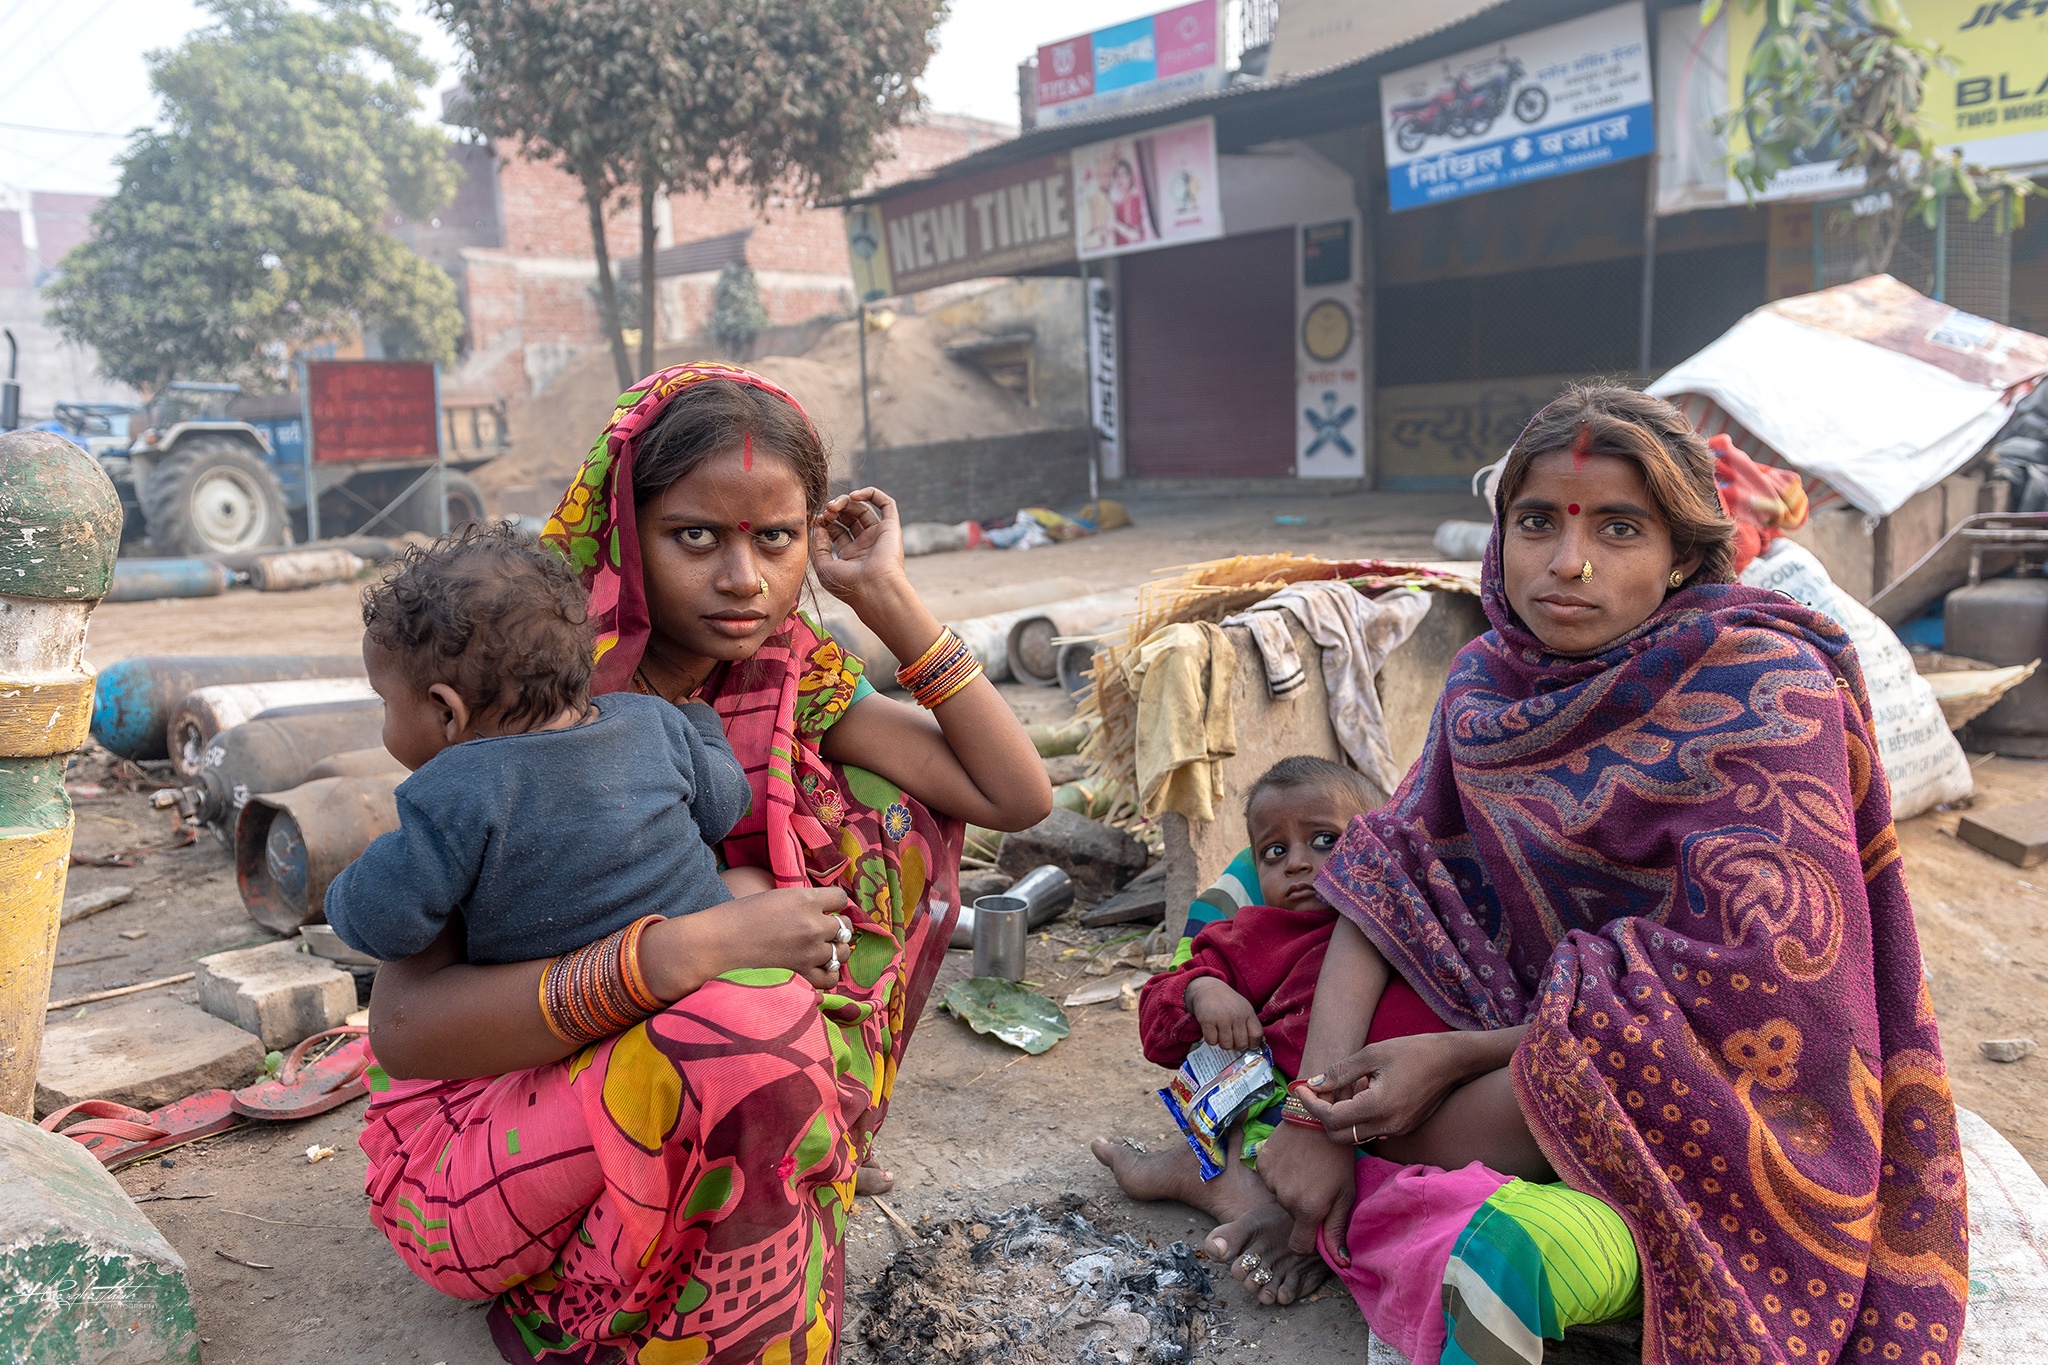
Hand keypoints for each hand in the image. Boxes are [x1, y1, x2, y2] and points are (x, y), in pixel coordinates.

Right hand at [642, 887, 851, 998]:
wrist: (713, 946)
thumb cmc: (735, 918)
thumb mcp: (773, 897)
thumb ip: (800, 902)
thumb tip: (819, 908)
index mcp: (804, 899)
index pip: (840, 898)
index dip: (833, 904)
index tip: (824, 909)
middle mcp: (813, 924)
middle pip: (844, 927)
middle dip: (835, 929)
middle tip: (819, 932)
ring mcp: (810, 952)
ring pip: (842, 952)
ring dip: (833, 951)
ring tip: (817, 951)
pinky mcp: (802, 976)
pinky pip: (831, 978)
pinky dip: (827, 974)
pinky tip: (815, 970)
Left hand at [810, 487, 907, 608]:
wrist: (875, 590)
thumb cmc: (849, 585)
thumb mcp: (823, 568)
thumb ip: (818, 546)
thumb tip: (818, 527)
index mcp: (850, 555)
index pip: (836, 530)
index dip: (825, 521)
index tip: (817, 520)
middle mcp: (865, 544)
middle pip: (848, 517)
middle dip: (835, 510)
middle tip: (826, 511)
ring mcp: (879, 535)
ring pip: (862, 508)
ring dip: (846, 502)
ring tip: (835, 505)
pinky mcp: (891, 528)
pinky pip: (886, 503)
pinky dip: (871, 493)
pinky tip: (854, 496)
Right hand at [1184, 977, 1263, 1052]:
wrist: (1209, 989)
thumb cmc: (1228, 1002)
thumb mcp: (1244, 1009)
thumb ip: (1252, 1025)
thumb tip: (1261, 1041)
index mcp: (1248, 1013)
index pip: (1257, 1035)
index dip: (1253, 1044)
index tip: (1248, 1044)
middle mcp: (1236, 1016)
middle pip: (1241, 1044)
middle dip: (1237, 1046)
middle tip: (1232, 1041)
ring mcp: (1222, 1019)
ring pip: (1226, 1045)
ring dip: (1223, 1044)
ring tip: (1222, 1036)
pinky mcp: (1208, 1021)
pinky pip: (1212, 1041)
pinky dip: (1211, 1040)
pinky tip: (1212, 1032)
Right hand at [1255, 1120, 1356, 1266]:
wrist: (1319, 1119)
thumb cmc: (1338, 1158)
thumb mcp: (1345, 1195)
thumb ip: (1337, 1231)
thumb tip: (1341, 1264)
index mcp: (1308, 1210)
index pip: (1299, 1245)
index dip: (1308, 1239)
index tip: (1316, 1225)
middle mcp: (1285, 1199)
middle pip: (1291, 1217)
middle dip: (1302, 1208)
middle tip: (1316, 1185)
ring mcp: (1271, 1181)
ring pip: (1279, 1197)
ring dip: (1290, 1189)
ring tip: (1305, 1169)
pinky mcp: (1261, 1164)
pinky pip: (1269, 1179)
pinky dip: (1279, 1173)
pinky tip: (1292, 1159)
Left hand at [1298, 1033, 1465, 1144]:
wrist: (1451, 1061)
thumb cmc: (1412, 1051)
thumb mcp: (1371, 1054)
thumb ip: (1340, 1072)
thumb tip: (1313, 1085)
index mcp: (1378, 1106)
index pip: (1331, 1119)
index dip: (1311, 1105)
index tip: (1300, 1090)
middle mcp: (1387, 1125)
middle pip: (1339, 1136)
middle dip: (1322, 1117)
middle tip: (1316, 1093)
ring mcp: (1397, 1129)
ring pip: (1354, 1137)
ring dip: (1339, 1120)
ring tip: (1336, 1092)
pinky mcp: (1403, 1128)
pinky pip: (1370, 1131)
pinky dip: (1357, 1119)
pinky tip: (1358, 1096)